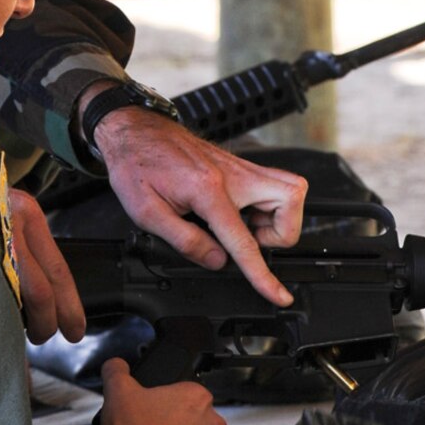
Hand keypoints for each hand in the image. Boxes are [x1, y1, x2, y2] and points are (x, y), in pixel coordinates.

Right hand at [8, 187, 85, 345]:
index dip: (69, 307)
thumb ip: (25, 249)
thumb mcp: (7, 214)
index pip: (58, 270)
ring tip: (9, 323)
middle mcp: (6, 224)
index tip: (74, 330)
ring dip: (14, 320)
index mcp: (26, 213)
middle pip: (38, 291)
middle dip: (44, 323)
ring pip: (8, 297)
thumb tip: (44, 302)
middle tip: (40, 335)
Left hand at [85, 99, 305, 305]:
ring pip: (289, 188)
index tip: (278, 294)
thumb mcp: (147, 212)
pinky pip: (271, 185)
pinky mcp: (237, 165)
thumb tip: (217, 261)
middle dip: (283, 231)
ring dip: (277, 217)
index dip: (262, 274)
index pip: (244, 240)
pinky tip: (237, 213)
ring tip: (244, 228)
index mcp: (207, 189)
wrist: (134, 130)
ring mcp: (238, 166)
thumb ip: (185, 240)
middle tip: (253, 241)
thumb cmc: (135, 164)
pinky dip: (265, 205)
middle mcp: (232, 173)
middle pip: (291, 199)